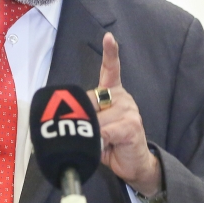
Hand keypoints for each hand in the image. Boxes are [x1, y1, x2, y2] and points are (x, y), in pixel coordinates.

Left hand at [86, 33, 161, 195]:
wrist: (134, 165)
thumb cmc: (111, 144)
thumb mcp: (95, 127)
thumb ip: (86, 117)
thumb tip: (70, 117)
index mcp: (113, 93)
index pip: (111, 69)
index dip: (110, 52)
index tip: (109, 37)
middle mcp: (123, 97)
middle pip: (90, 102)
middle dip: (85, 120)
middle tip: (94, 134)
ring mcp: (129, 109)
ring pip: (96, 119)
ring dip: (93, 134)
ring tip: (104, 142)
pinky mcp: (131, 124)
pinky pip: (106, 130)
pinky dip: (102, 140)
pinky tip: (109, 144)